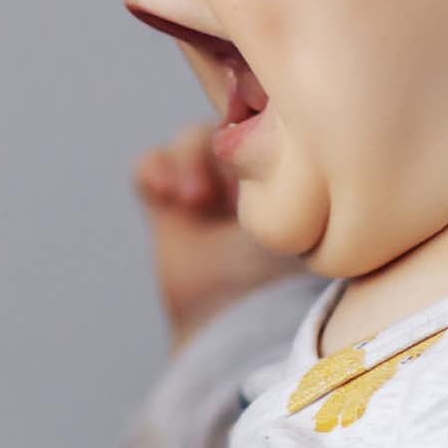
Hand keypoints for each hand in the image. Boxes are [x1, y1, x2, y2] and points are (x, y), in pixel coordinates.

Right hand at [135, 122, 302, 339]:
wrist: (232, 327)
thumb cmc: (279, 277)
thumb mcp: (297, 217)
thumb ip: (295, 172)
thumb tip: (285, 119)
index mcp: (290, 179)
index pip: (271, 122)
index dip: (258, 122)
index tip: (260, 148)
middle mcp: (251, 181)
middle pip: (227, 126)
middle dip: (220, 143)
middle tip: (225, 169)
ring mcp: (207, 194)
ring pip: (191, 141)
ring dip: (187, 158)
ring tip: (192, 196)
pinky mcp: (167, 210)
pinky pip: (150, 167)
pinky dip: (154, 170)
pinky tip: (167, 194)